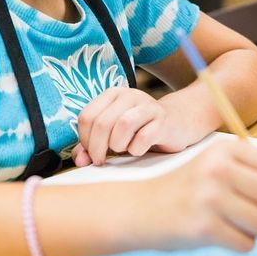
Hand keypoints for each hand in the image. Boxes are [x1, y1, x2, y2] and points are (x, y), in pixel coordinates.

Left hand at [74, 88, 193, 165]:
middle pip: (102, 123)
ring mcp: (147, 106)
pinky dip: (137, 149)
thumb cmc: (139, 130)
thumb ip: (92, 145)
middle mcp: (129, 95)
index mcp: (112, 94)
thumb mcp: (112, 134)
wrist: (176, 123)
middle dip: (97, 148)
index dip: (84, 140)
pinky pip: (144, 137)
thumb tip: (80, 160)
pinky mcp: (163, 120)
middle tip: (101, 160)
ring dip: (118, 145)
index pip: (86, 117)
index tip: (92, 152)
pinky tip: (139, 149)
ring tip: (122, 150)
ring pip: (123, 125)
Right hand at [146, 140, 256, 252]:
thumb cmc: (189, 187)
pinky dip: (242, 244)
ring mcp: (209, 198)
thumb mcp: (225, 166)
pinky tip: (226, 235)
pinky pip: (246, 243)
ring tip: (244, 226)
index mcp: (227, 150)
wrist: (142, 208)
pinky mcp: (202, 227)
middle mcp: (219, 170)